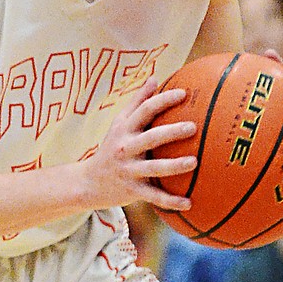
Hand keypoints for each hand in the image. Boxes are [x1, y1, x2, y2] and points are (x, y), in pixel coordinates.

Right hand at [81, 78, 196, 210]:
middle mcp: (125, 148)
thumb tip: (155, 78)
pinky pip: (153, 196)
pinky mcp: (132, 190)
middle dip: (171, 132)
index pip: (144, 110)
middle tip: (192, 127)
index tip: (183, 94)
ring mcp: (129, 170)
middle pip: (150, 137)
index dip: (163, 100)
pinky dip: (170, 201)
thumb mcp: (119, 124)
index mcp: (124, 129)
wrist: (88, 182)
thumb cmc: (111, 148)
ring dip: (174, 165)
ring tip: (194, 162)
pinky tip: (189, 203)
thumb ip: (137, 102)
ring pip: (154, 168)